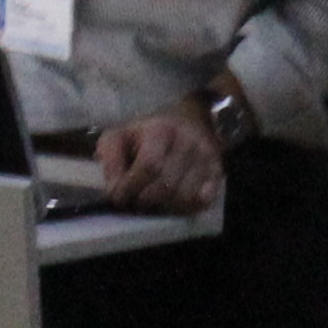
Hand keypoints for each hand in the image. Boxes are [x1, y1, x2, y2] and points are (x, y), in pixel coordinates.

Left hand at [95, 100, 226, 215]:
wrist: (190, 120)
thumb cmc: (148, 134)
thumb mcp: (121, 136)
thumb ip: (110, 159)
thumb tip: (114, 187)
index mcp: (161, 130)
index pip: (149, 165)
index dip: (131, 186)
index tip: (120, 197)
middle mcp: (188, 142)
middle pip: (167, 185)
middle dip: (146, 199)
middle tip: (136, 201)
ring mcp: (206, 157)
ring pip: (185, 197)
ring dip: (165, 207)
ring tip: (154, 202)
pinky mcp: (218, 171)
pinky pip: (203, 201)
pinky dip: (186, 208)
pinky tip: (174, 204)